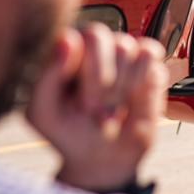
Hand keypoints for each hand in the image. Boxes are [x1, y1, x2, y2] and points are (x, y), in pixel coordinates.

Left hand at [26, 24, 166, 191]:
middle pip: (99, 35)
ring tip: (111, 109)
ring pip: (126, 46)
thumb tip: (68, 39)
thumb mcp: (44, 113)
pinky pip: (149, 54)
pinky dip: (142, 81)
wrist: (105, 158)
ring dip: (120, 86)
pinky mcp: (149, 63)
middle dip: (100, 78)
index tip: (79, 104)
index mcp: (63, 53)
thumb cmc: (69, 133)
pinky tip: (132, 99)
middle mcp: (93, 47)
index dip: (81, 70)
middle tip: (95, 108)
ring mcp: (122, 53)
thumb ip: (48, 76)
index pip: (71, 37)